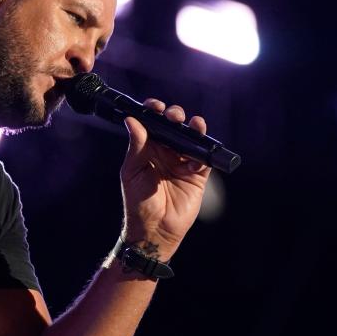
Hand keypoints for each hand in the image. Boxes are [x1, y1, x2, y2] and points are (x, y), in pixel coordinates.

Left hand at [119, 99, 211, 255]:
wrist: (154, 229)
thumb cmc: (138, 202)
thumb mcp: (132, 171)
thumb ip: (136, 146)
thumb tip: (132, 120)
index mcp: (148, 149)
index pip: (152, 123)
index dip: (154, 111)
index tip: (155, 106)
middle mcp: (166, 152)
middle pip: (174, 126)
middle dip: (175, 116)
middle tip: (173, 116)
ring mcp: (183, 162)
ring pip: (191, 138)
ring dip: (193, 128)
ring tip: (193, 124)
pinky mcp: (198, 175)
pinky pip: (204, 158)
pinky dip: (203, 152)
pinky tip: (197, 151)